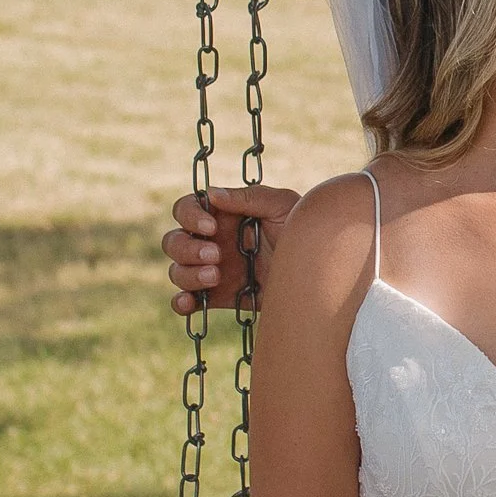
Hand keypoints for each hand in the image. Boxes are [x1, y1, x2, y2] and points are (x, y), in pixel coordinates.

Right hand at [165, 183, 300, 312]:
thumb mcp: (283, 205)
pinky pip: (186, 300)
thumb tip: (211, 194)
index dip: (190, 216)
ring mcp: (213, 270)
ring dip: (187, 274)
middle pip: (174, 241)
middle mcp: (212, 241)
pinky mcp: (218, 296)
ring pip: (177, 270)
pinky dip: (180, 302)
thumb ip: (249, 198)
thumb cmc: (304, 230)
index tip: (210, 227)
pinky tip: (190, 302)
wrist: (321, 273)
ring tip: (216, 276)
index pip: (186, 209)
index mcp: (222, 215)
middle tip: (216, 256)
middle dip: (188, 249)